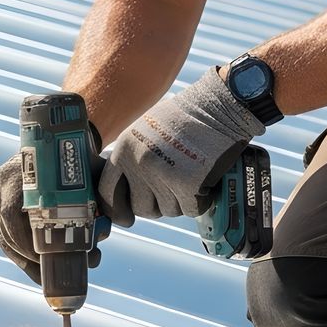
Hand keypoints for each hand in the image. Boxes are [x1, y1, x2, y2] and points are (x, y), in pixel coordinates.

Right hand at [0, 155, 104, 283]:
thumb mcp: (91, 170)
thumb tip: (124, 220)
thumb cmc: (76, 158)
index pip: (10, 215)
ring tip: (54, 277)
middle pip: (8, 233)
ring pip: (7, 241)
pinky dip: (24, 259)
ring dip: (30, 263)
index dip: (26, 243)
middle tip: (61, 273)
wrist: (56, 143)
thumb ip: (104, 191)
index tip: (49, 258)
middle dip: (34, 259)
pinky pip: (7, 241)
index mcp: (17, 172)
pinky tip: (41, 273)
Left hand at [98, 68, 264, 224]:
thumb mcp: (145, 132)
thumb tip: (126, 194)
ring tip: (191, 175)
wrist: (218, 106)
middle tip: (174, 188)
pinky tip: (205, 182)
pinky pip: (190, 210)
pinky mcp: (187, 184)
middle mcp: (139, 163)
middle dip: (158, 204)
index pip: (108, 191)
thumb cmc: (186, 118)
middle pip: (141, 208)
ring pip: (168, 210)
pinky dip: (201, 201)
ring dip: (182, 200)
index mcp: (125, 148)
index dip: (116, 210)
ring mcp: (163, 174)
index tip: (126, 219)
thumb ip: (132, 159)